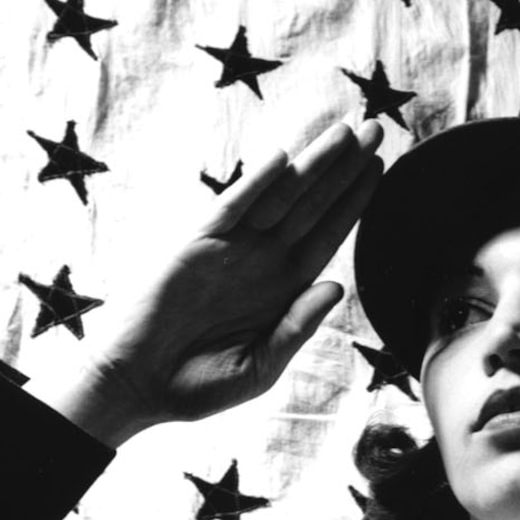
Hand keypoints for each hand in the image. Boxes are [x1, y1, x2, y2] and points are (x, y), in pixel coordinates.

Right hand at [26, 119, 383, 444]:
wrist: (138, 388)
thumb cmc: (198, 386)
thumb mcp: (260, 367)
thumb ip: (297, 327)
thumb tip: (337, 286)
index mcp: (284, 287)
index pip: (329, 235)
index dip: (355, 202)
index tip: (381, 170)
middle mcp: (263, 260)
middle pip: (313, 205)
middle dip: (345, 169)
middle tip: (377, 131)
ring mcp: (230, 250)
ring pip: (280, 197)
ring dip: (312, 165)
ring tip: (345, 133)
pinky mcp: (195, 247)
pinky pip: (231, 210)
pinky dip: (256, 185)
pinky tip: (283, 161)